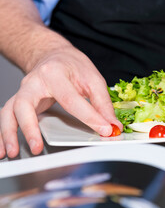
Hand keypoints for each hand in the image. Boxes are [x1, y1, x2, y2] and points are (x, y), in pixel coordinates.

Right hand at [0, 46, 122, 157]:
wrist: (55, 55)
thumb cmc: (73, 66)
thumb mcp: (93, 79)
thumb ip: (102, 103)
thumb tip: (111, 125)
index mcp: (55, 74)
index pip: (71, 99)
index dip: (89, 117)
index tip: (103, 130)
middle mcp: (34, 82)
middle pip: (24, 104)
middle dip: (29, 127)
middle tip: (38, 147)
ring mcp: (24, 92)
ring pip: (9, 111)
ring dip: (8, 134)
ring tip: (12, 153)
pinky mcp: (20, 101)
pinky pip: (7, 117)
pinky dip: (4, 134)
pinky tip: (5, 149)